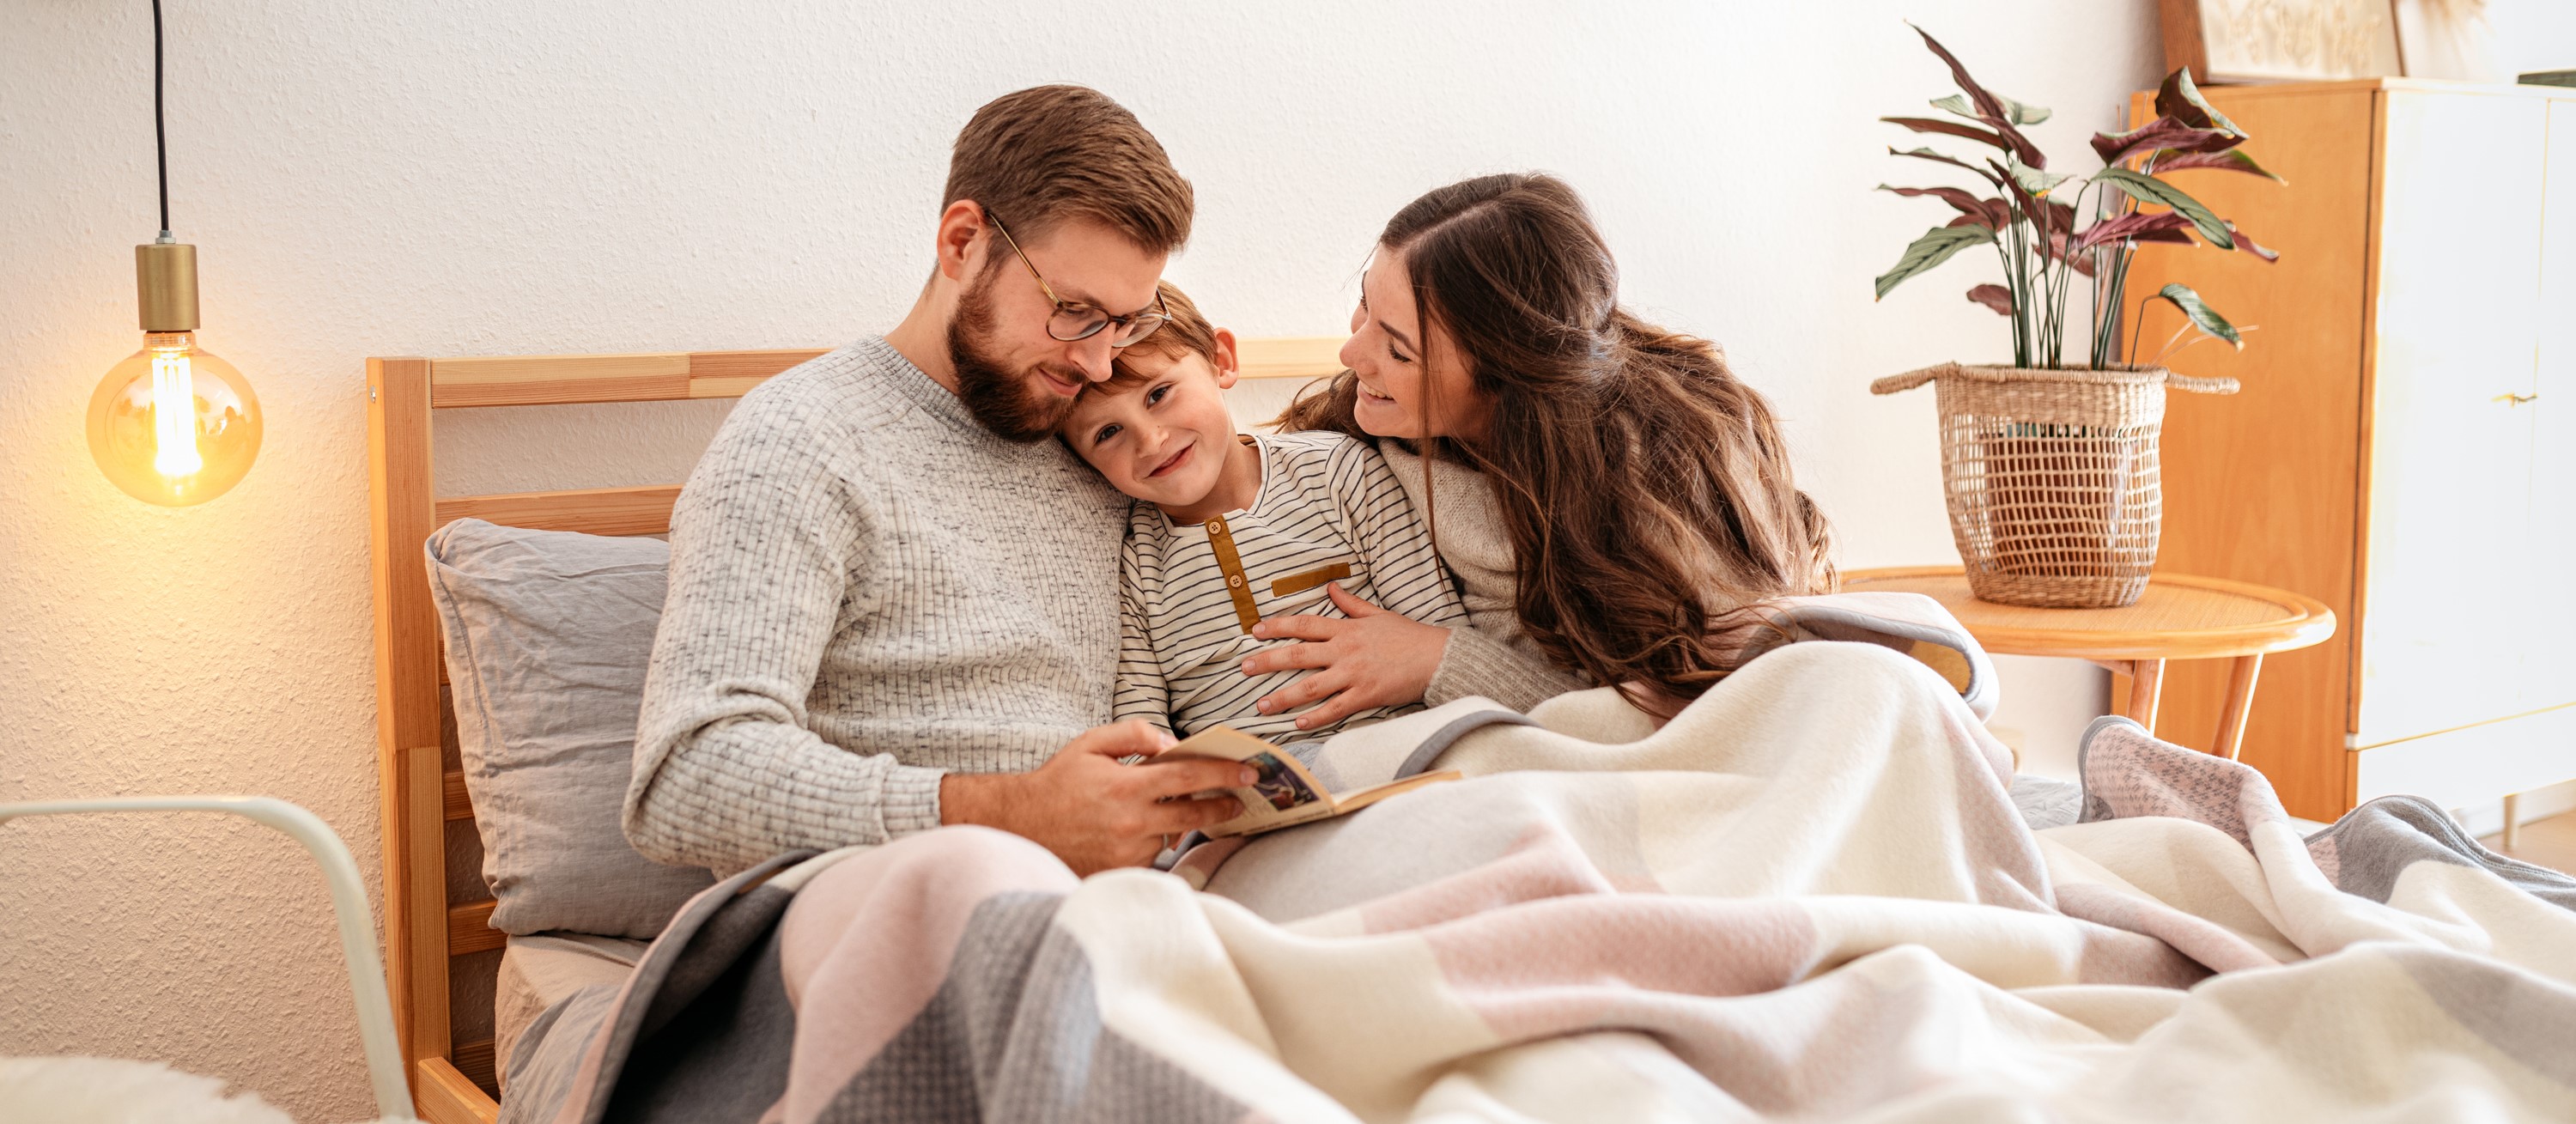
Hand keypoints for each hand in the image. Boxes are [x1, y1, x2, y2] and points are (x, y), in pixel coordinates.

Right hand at [939, 721, 1249, 875]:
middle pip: (1194, 815)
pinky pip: (1152, 855)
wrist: (1020, 827)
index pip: (1190, 777)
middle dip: (1223, 805)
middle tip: (1239, 799)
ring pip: (1172, 835)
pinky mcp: (1122, 872)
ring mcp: (1128, 853)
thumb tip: (1172, 743)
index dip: (1224, 773)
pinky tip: (1136, 831)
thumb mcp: (1090, 744)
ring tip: (1166, 810)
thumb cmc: (1057, 783)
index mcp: (1126, 787)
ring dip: (1177, 823)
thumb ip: (1134, 734)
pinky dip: (1153, 841)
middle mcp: (1132, 823)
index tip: (1250, 772)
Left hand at [1240, 583, 1449, 732]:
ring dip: (1284, 696)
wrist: (1437, 658)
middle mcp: (1345, 651)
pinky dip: (1316, 717)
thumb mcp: (1377, 614)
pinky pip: (1335, 708)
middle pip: (1299, 655)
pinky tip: (1297, 723)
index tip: (1256, 631)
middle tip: (1244, 668)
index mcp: (1347, 629)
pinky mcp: (1366, 696)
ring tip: (1262, 705)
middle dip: (1268, 661)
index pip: (1305, 625)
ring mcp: (1354, 675)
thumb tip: (1331, 587)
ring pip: (1311, 686)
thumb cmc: (1408, 637)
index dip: (1278, 627)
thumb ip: (1350, 604)